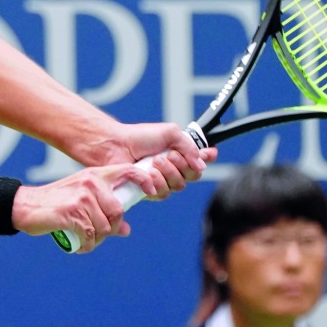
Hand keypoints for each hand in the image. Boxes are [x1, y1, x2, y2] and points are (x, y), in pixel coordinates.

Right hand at [11, 163, 160, 252]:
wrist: (26, 206)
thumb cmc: (56, 203)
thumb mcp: (82, 200)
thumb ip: (104, 211)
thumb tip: (126, 230)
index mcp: (96, 175)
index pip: (128, 170)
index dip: (143, 180)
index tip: (151, 191)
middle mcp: (91, 182)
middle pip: (118, 212)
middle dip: (111, 229)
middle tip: (97, 235)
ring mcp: (82, 196)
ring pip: (104, 227)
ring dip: (96, 240)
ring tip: (85, 240)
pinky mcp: (73, 211)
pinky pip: (89, 235)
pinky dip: (86, 245)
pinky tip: (79, 245)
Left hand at [96, 122, 217, 200]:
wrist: (116, 146)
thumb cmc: (139, 137)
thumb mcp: (169, 133)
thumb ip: (189, 146)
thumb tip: (202, 164)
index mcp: (178, 153)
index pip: (199, 160)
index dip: (206, 158)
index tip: (210, 153)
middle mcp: (172, 168)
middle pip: (192, 176)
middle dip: (181, 165)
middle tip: (168, 155)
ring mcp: (161, 181)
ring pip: (178, 186)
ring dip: (168, 173)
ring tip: (154, 162)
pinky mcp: (148, 191)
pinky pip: (162, 193)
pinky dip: (156, 182)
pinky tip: (148, 174)